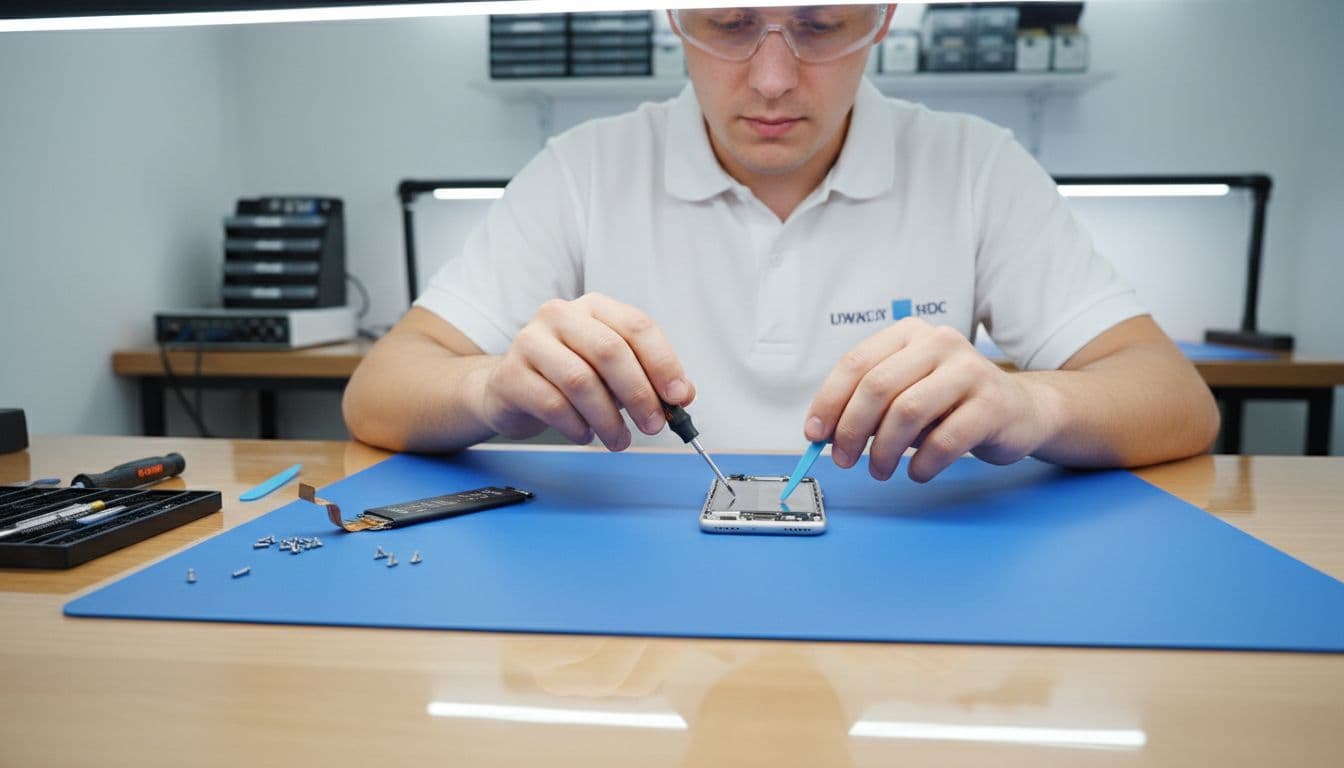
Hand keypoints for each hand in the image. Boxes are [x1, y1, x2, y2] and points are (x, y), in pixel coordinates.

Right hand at [475, 293, 693, 450]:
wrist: (509, 388)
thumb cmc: (567, 376)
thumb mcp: (611, 370)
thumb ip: (647, 376)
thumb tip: (682, 395)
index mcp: (593, 307)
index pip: (637, 326)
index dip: (663, 362)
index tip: (679, 396)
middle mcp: (560, 316)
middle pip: (610, 351)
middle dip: (639, 394)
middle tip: (653, 425)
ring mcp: (531, 342)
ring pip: (581, 381)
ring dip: (608, 419)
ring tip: (618, 439)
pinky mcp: (512, 375)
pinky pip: (554, 405)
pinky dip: (578, 427)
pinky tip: (585, 434)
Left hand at [804, 317, 1057, 482]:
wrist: (1020, 410)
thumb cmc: (951, 405)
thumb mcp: (906, 393)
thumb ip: (867, 405)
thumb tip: (823, 433)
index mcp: (910, 334)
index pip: (856, 363)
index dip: (829, 401)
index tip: (814, 434)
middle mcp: (940, 343)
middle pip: (877, 387)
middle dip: (851, 430)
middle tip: (843, 460)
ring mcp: (970, 371)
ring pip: (907, 412)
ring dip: (883, 451)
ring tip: (879, 470)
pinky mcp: (992, 405)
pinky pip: (944, 441)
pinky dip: (922, 464)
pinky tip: (917, 472)